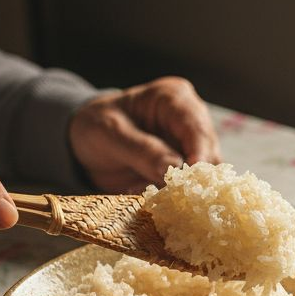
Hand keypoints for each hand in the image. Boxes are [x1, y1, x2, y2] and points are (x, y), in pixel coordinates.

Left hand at [68, 76, 220, 193]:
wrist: (86, 142)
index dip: (199, 153)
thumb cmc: (96, 126)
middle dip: (192, 178)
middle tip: (173, 196)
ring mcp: (192, 146)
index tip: (192, 177)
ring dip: (182, 191)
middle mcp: (191, 120)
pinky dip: (174, 198)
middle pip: (209, 153)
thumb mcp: (110, 133)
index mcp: (174, 98)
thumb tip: (174, 168)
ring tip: (151, 194)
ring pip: (205, 175)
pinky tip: (150, 196)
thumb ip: (142, 150)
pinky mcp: (187, 170)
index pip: (196, 126)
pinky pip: (191, 189)